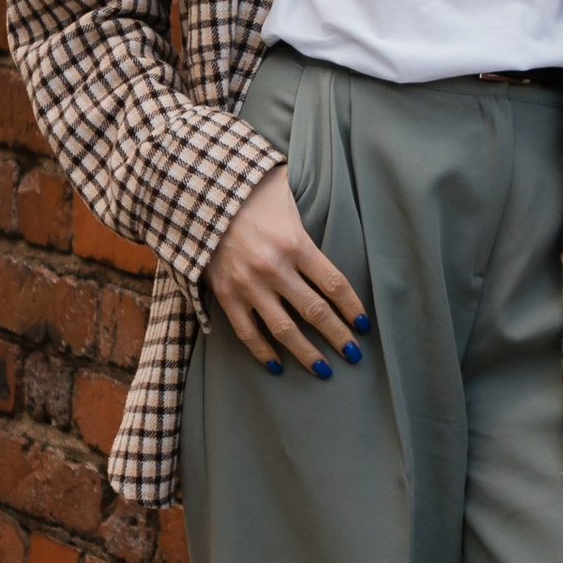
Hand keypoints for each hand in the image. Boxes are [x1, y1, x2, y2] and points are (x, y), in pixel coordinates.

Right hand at [206, 168, 369, 372]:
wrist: (198, 194)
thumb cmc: (249, 192)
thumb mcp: (286, 194)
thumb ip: (309, 211)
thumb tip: (334, 210)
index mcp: (296, 243)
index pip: (334, 284)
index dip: (352, 308)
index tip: (364, 325)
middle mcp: (275, 268)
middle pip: (316, 312)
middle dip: (339, 337)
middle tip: (354, 355)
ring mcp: (248, 284)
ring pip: (284, 330)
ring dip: (307, 353)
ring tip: (323, 370)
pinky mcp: (225, 294)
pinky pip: (247, 332)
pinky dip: (263, 352)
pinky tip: (277, 366)